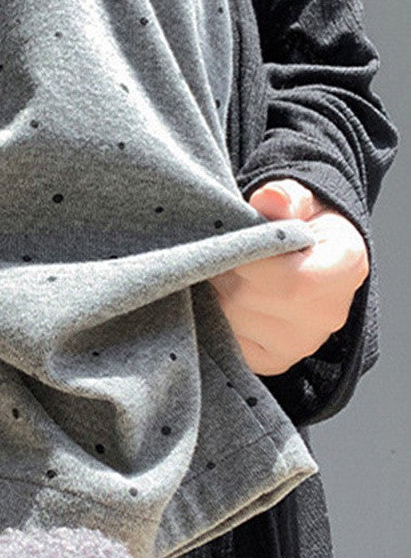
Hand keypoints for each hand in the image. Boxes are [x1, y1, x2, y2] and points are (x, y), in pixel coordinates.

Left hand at [208, 178, 369, 376]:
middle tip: (218, 250)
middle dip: (222, 270)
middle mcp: (327, 315)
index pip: (291, 281)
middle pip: (249, 298)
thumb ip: (284, 197)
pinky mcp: (271, 360)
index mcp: (344, 267)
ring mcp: (299, 344)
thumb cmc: (300, 224)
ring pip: (230, 320)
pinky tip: (222, 295)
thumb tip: (270, 199)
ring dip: (213, 293)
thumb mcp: (298, 200)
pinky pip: (227, 340)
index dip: (250, 261)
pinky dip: (214, 316)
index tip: (234, 240)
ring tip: (223, 272)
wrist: (306, 255)